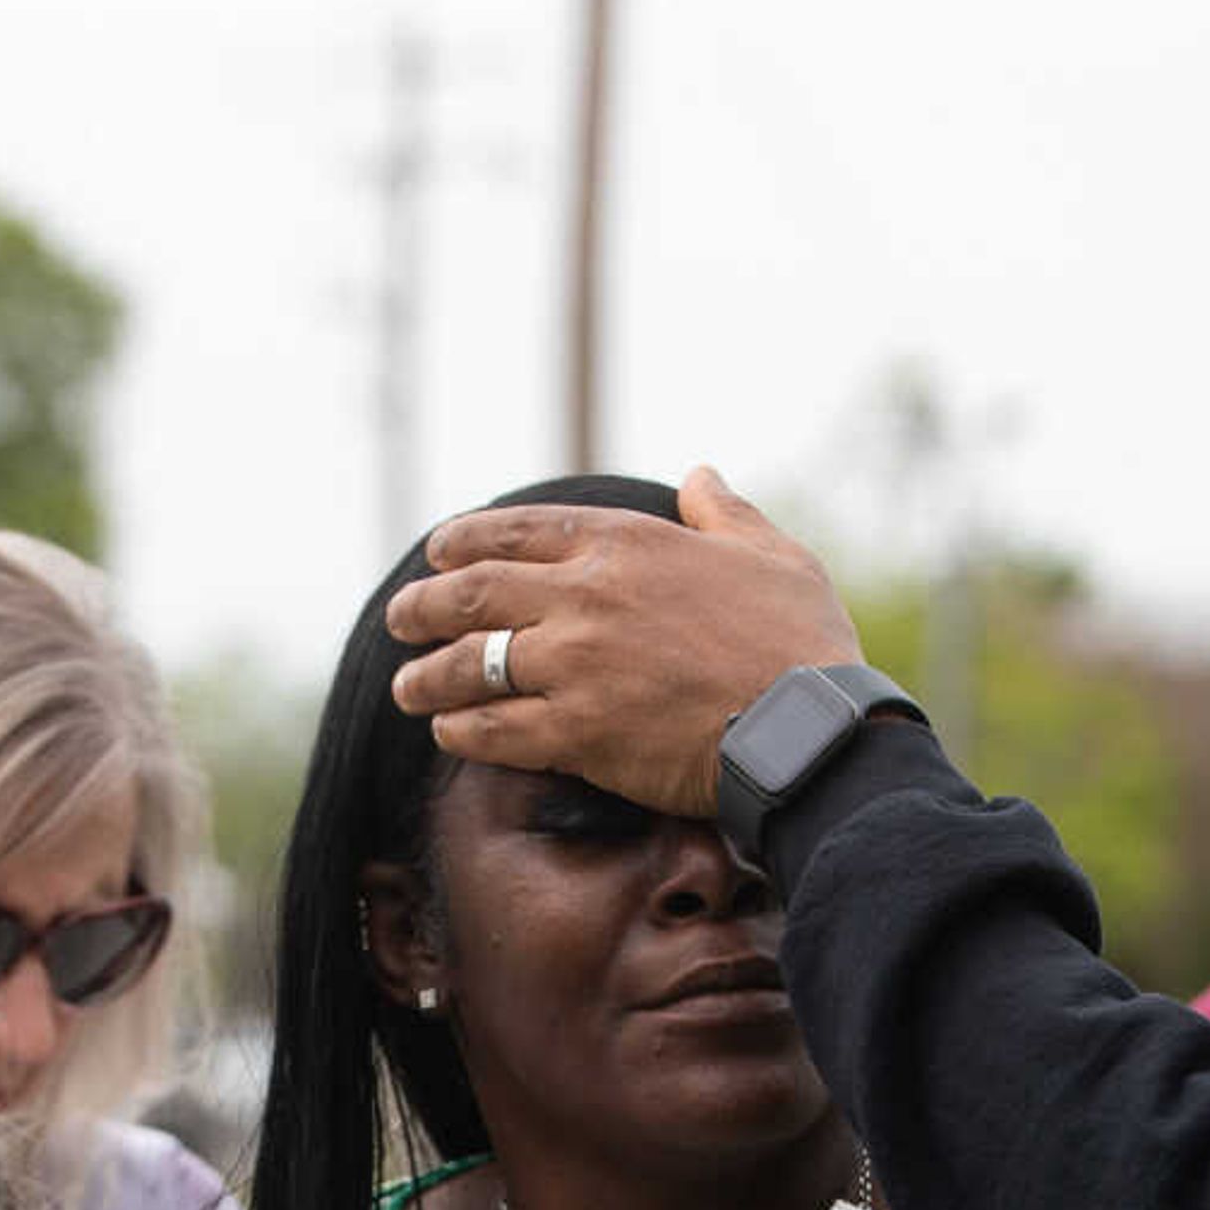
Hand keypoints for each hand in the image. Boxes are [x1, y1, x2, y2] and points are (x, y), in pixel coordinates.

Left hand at [383, 464, 863, 816]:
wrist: (809, 730)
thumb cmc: (801, 644)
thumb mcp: (773, 555)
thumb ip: (725, 513)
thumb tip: (701, 475)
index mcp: (625, 544)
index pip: (518, 532)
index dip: (464, 542)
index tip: (437, 553)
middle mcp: (587, 597)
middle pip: (473, 593)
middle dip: (423, 606)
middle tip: (400, 619)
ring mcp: (576, 666)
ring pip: (472, 664)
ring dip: (428, 676)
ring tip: (408, 688)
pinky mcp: (578, 734)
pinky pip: (494, 729)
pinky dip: (463, 731)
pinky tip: (450, 734)